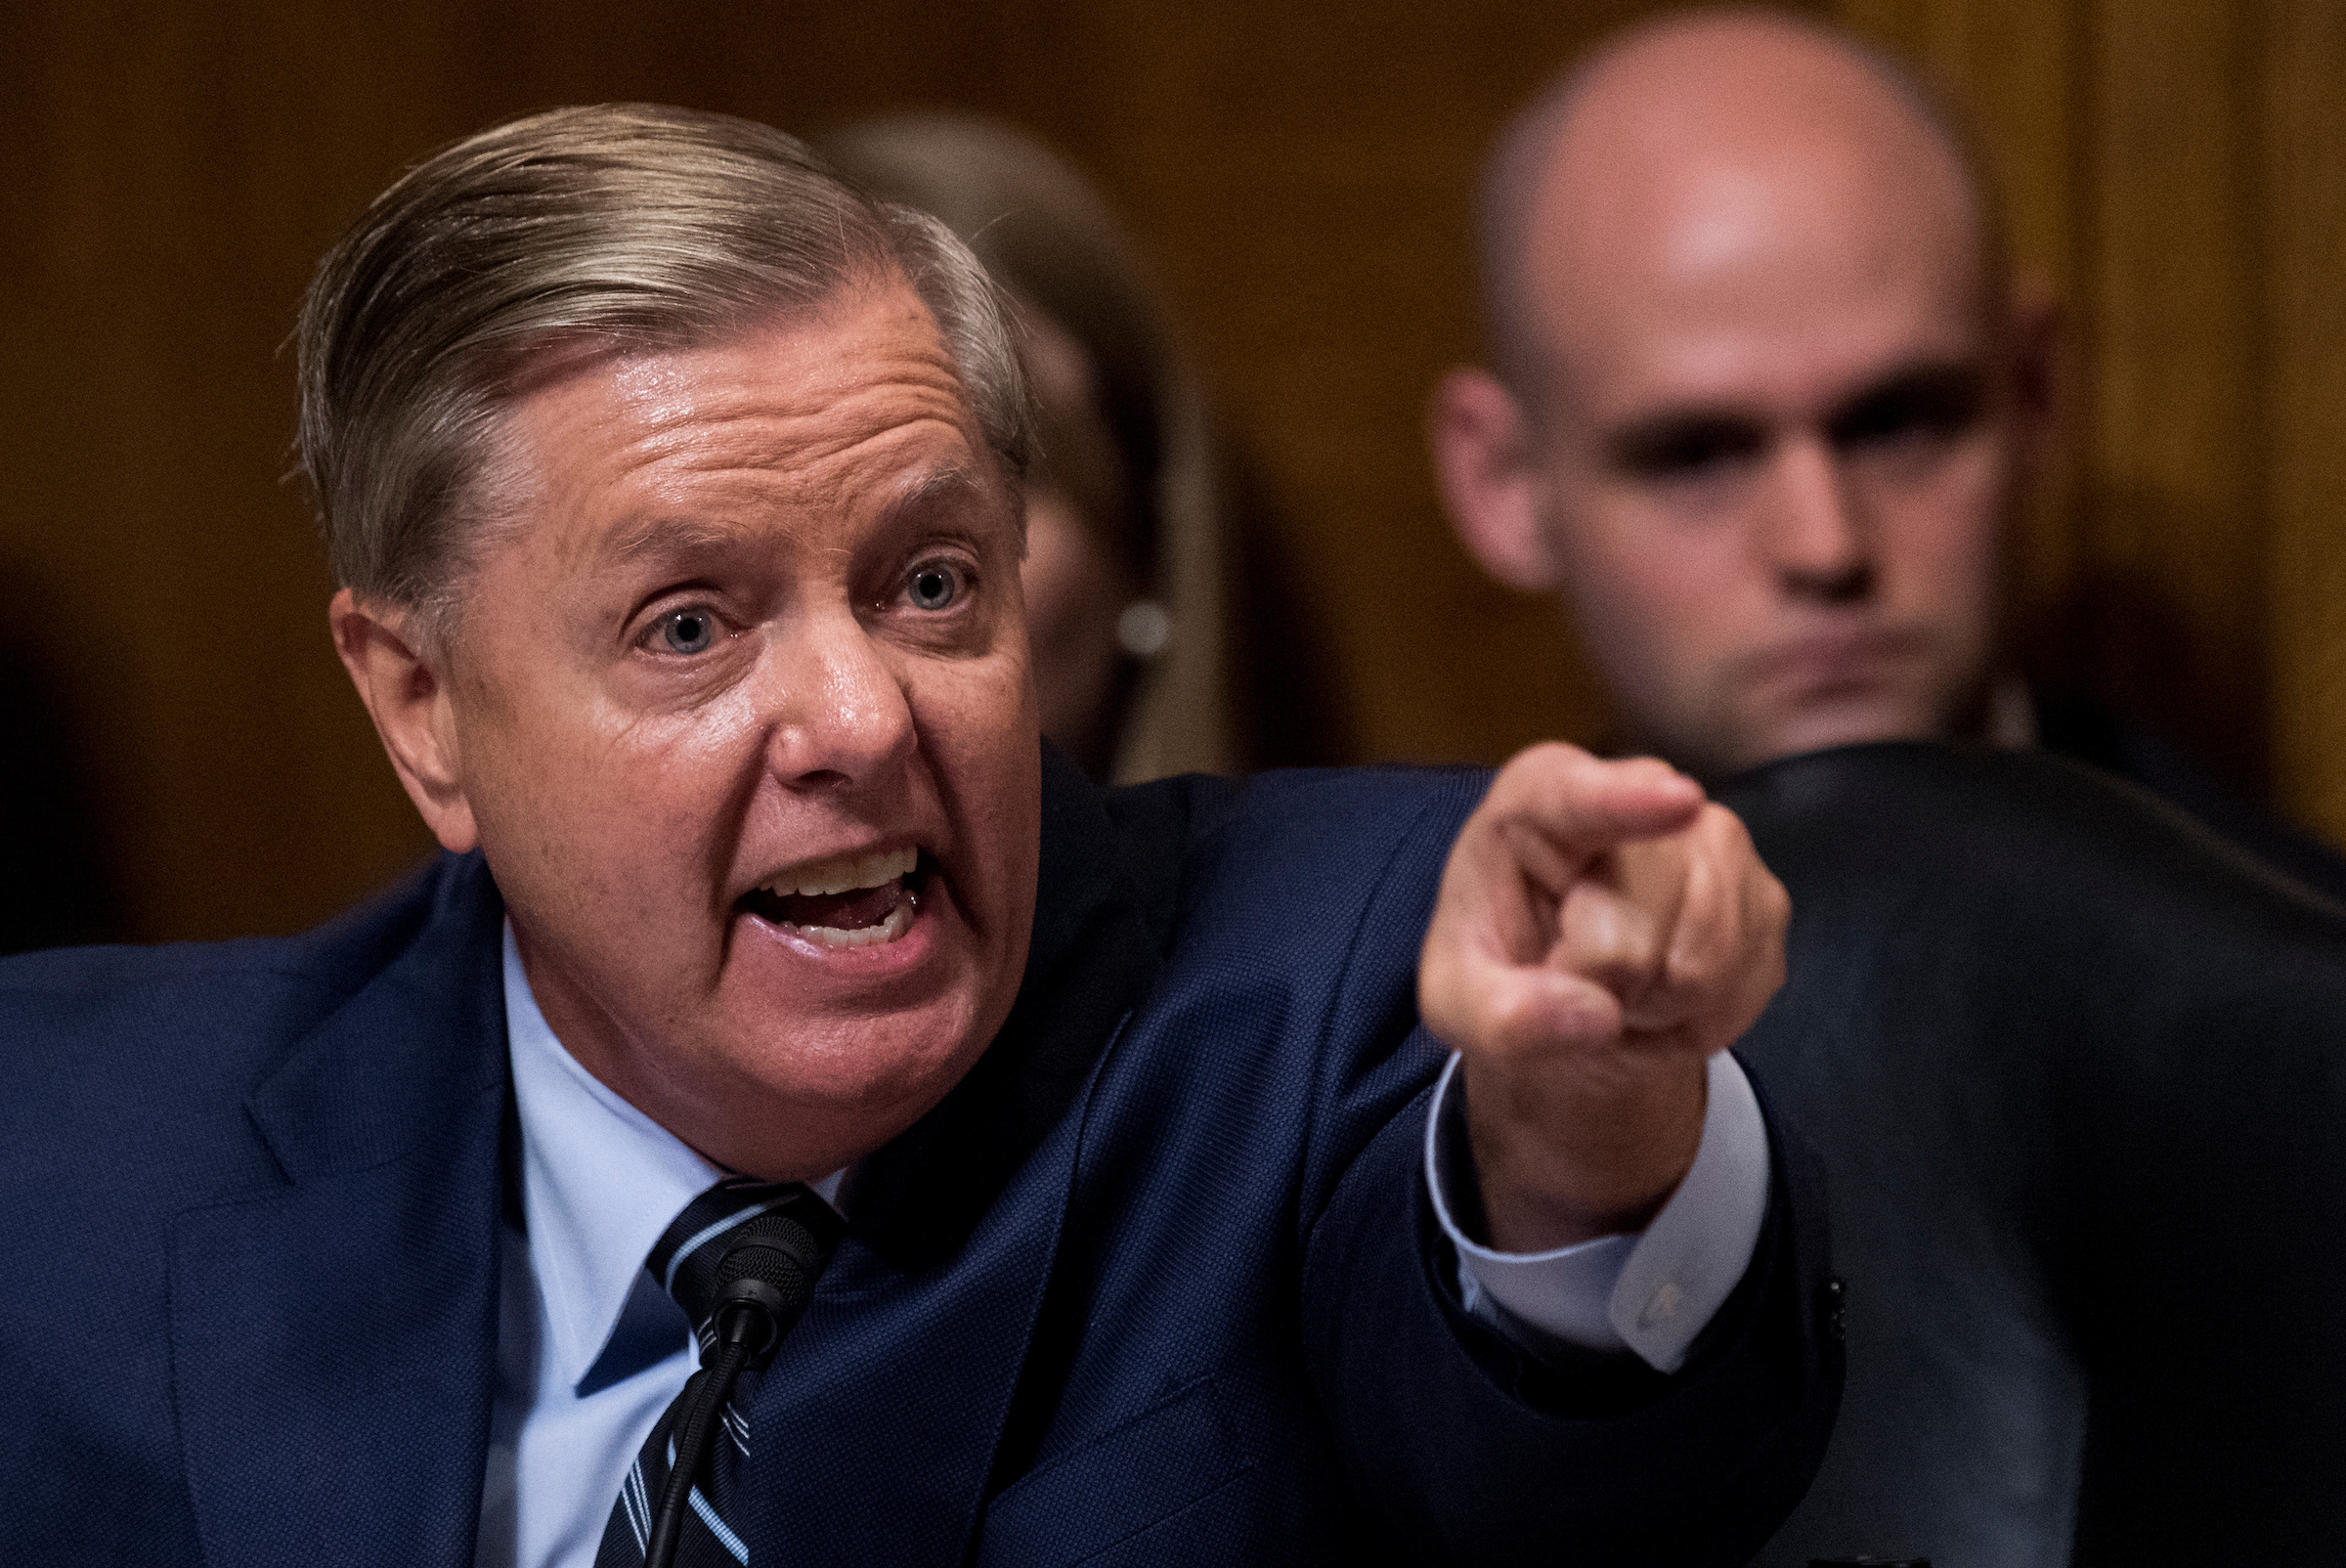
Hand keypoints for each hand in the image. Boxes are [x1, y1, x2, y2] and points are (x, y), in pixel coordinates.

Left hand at [1418, 744, 1786, 1251]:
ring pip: (1704, 957)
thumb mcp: (1461, 1003)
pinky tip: (1663, 992)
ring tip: (1616, 981)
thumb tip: (1594, 1017)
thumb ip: (1503, 1016)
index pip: (1584, 797)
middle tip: (1570, 970)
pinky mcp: (1765, 896)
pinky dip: (1700, 1016)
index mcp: (1541, 794)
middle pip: (1641, 916)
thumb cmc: (1501, 967)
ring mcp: (1717, 840)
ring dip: (1654, 1002)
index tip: (1679, 800)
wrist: (1567, 989)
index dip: (1631, 800)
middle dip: (1604, 975)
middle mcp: (1641, 792)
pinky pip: (1745, 983)